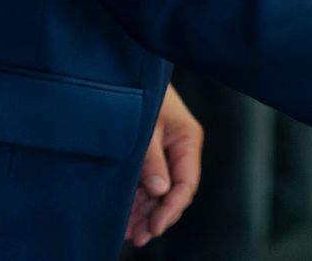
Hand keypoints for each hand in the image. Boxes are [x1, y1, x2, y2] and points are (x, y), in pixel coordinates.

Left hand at [126, 83, 202, 246]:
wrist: (125, 74)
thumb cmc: (142, 95)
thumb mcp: (146, 127)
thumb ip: (152, 159)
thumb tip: (160, 191)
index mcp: (187, 141)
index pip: (186, 184)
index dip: (172, 209)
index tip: (155, 228)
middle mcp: (179, 151)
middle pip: (173, 193)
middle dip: (157, 217)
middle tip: (137, 237)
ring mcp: (164, 155)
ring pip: (159, 193)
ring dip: (145, 214)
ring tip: (128, 233)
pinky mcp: (149, 156)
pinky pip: (146, 185)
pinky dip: (137, 202)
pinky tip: (126, 219)